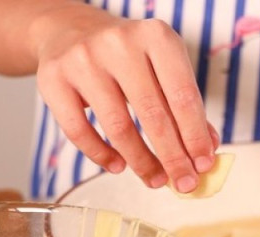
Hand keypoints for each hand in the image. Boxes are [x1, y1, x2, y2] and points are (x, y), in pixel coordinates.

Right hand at [30, 4, 217, 191]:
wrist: (70, 31)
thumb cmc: (126, 56)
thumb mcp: (161, 66)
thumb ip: (184, 104)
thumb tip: (206, 148)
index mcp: (155, 36)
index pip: (183, 96)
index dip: (195, 136)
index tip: (203, 164)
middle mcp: (119, 44)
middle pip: (153, 114)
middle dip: (172, 157)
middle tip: (183, 183)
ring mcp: (83, 60)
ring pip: (118, 127)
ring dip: (141, 161)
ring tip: (154, 179)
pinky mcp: (53, 79)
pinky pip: (79, 131)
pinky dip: (101, 155)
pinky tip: (118, 166)